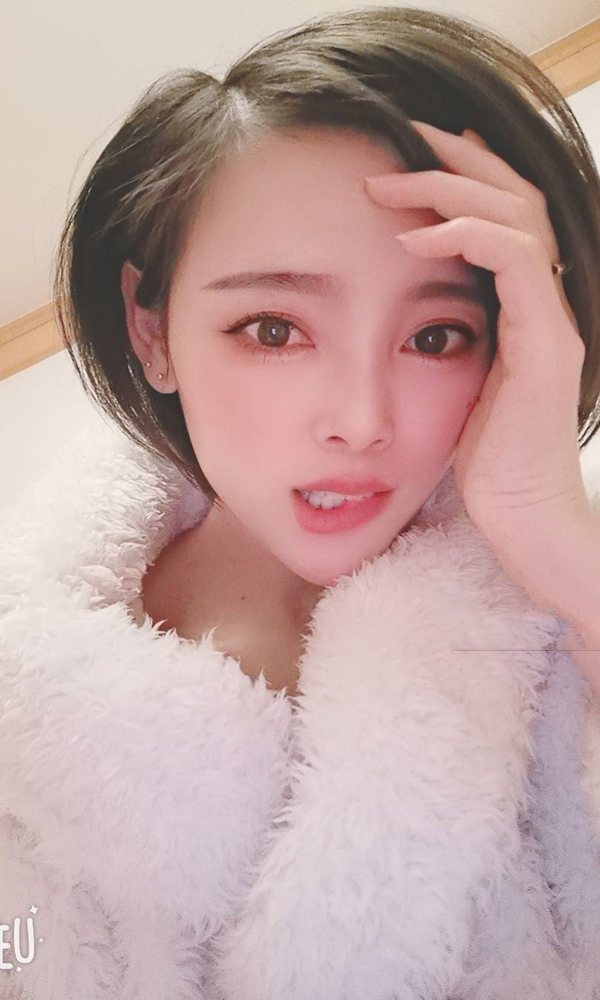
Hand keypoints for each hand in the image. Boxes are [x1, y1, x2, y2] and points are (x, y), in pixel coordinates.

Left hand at [364, 121, 588, 562]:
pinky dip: (463, 237)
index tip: (413, 156)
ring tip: (390, 182)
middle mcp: (546, 306)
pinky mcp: (546, 345)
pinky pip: (513, 263)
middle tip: (400, 138)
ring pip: (516, 218)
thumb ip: (444, 344)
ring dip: (451, 189)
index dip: (465, 178)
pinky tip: (412, 235)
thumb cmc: (484, 466)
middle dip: (457, 161)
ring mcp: (551, 322)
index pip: (504, 219)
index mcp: (524, 312)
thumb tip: (400, 318)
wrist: (521, 521)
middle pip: (516, 199)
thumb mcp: (454, 389)